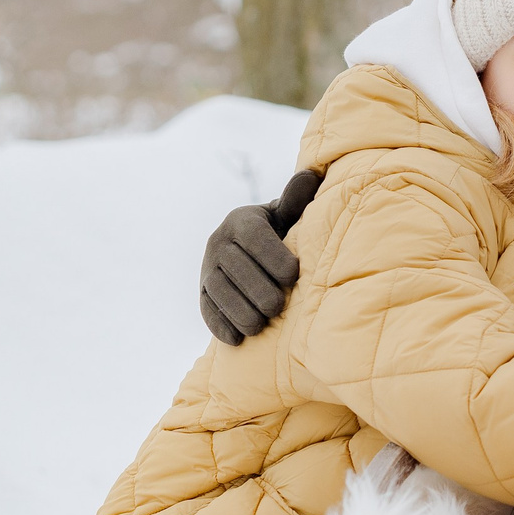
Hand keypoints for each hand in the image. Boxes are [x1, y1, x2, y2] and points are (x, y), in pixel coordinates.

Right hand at [200, 168, 321, 346]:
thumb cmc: (283, 236)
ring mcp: (208, 269)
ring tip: (260, 325)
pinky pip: (207, 310)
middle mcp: (218, 242)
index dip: (272, 256)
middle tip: (277, 306)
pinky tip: (237, 338)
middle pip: (234, 267)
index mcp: (242, 220)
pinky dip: (220, 325)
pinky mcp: (203, 294)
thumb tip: (310, 175)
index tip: (294, 275)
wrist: (257, 258)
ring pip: (218, 291)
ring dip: (238, 310)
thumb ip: (296, 201)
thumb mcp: (289, 218)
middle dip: (256, 289)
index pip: (253, 236)